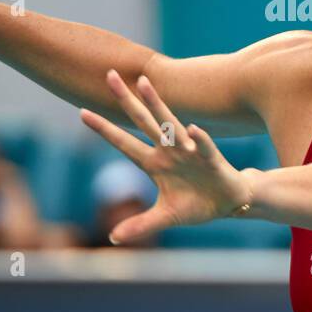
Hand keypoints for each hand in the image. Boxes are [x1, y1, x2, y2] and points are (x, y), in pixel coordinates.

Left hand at [80, 70, 251, 244]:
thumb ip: (141, 225)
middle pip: (142, 121)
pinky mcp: (211, 159)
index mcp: (154, 163)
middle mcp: (168, 151)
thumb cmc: (196, 204)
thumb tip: (113, 237)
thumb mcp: (165, 217)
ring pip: (170, 124)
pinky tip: (193, 129)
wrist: (229, 203)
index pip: (124, 143)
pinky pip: (204, 147)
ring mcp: (189, 152)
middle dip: (126, 99)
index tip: (82, 112)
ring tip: (144, 83)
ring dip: (158, 104)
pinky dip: (200, 139)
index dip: (104, 129)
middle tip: (109, 74)